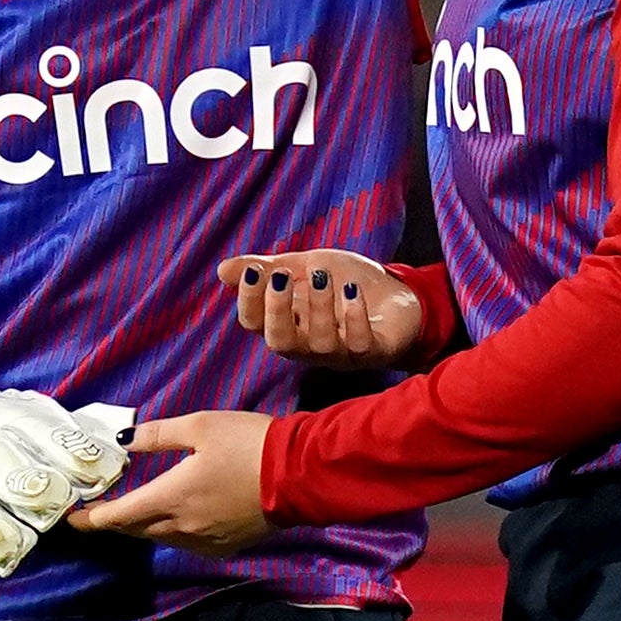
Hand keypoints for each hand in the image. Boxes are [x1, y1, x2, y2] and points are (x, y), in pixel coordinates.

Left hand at [66, 411, 271, 555]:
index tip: (72, 518)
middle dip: (116, 521)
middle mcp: (182, 526)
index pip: (118, 516)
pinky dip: (173, 531)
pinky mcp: (225, 547)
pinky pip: (187, 542)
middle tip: (102, 509)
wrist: (298, 474)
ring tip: (137, 509)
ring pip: (161, 538)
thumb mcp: (199, 426)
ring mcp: (204, 541)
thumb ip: (157, 436)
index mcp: (170, 497)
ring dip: (145, 525)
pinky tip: (178, 516)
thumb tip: (123, 441)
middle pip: (136, 530)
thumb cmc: (247, 443)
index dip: (91, 519)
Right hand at [218, 249, 424, 364]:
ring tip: (323, 277)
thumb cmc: (346, 282)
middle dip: (277, 310)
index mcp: (287, 325)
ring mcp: (340, 352)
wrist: (398, 293)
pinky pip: (359, 345)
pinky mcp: (372, 353)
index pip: (255, 324)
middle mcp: (308, 345)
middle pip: (280, 342)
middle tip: (281, 277)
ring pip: (319, 345)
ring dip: (318, 308)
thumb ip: (267, 269)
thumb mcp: (304, 267)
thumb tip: (222, 270)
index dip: (249, 301)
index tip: (254, 271)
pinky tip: (353, 292)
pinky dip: (354, 318)